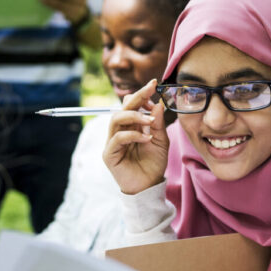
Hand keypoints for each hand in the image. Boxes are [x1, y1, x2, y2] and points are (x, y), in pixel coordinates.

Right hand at [103, 80, 168, 194]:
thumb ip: (158, 123)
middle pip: (122, 108)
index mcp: (131, 126)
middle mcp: (119, 131)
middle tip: (150, 90)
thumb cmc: (153, 164)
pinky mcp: (109, 154)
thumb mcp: (161, 141)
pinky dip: (133, 135)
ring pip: (116, 119)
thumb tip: (158, 102)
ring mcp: (113, 142)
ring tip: (150, 120)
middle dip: (136, 97)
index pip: (131, 105)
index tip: (154, 84)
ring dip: (134, 116)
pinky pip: (118, 138)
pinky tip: (147, 138)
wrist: (149, 187)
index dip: (141, 94)